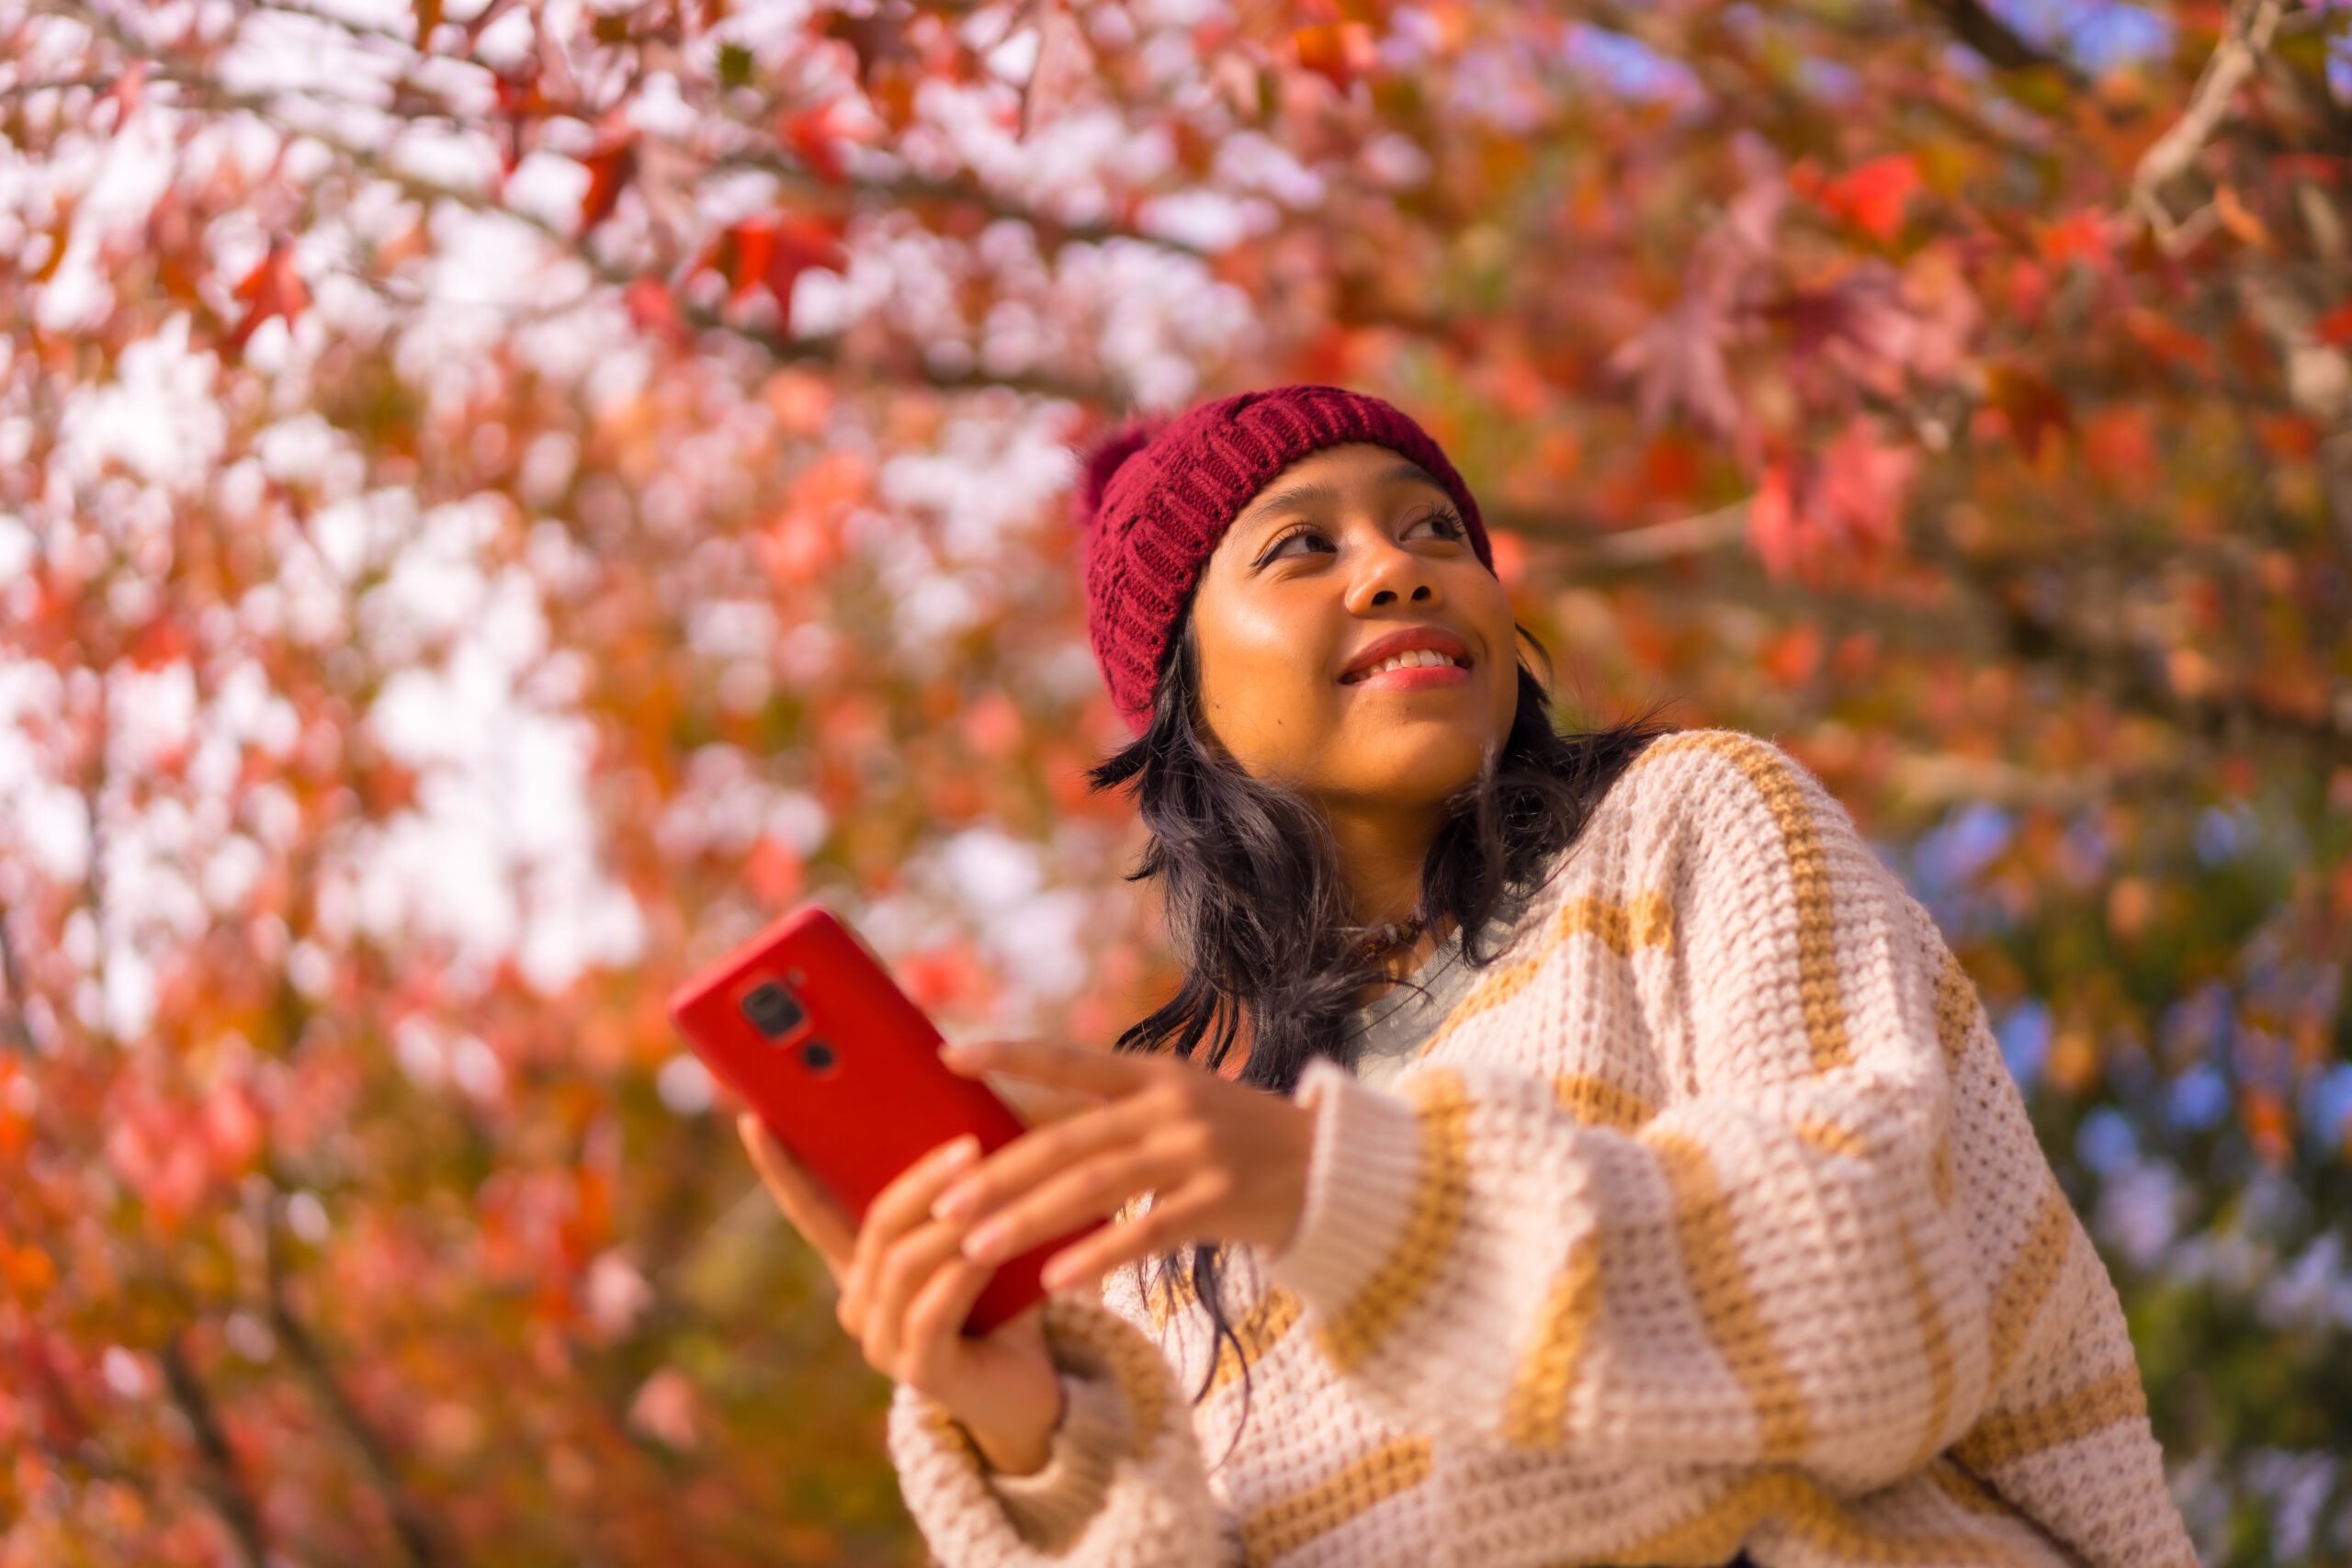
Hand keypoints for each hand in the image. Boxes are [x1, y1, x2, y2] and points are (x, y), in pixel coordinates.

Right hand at [736, 1114, 1063, 1474]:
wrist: (1027, 1387)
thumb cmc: (1003, 1303)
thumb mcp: (974, 1240)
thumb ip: (954, 1197)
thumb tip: (967, 1121)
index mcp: (860, 1266)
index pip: (810, 1210)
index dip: (782, 1168)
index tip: (755, 1119)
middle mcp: (858, 1303)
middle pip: (877, 1226)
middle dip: (920, 1182)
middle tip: (967, 1146)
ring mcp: (880, 1341)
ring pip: (903, 1266)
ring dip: (949, 1225)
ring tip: (988, 1191)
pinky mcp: (918, 1372)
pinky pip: (929, 1312)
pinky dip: (960, 1276)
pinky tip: (987, 1251)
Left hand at [932, 1041, 1316, 1294]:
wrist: (1336, 1170)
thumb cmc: (1242, 1142)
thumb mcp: (1180, 1107)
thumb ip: (1114, 1116)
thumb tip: (1025, 1128)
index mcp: (1155, 1074)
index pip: (1069, 1060)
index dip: (1009, 1055)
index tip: (948, 1056)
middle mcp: (1171, 1105)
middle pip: (1067, 1140)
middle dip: (999, 1175)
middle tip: (943, 1207)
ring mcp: (1197, 1151)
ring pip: (1095, 1187)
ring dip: (1029, 1219)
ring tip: (975, 1249)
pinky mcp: (1222, 1199)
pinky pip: (1147, 1232)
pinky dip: (1097, 1255)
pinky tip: (1055, 1279)